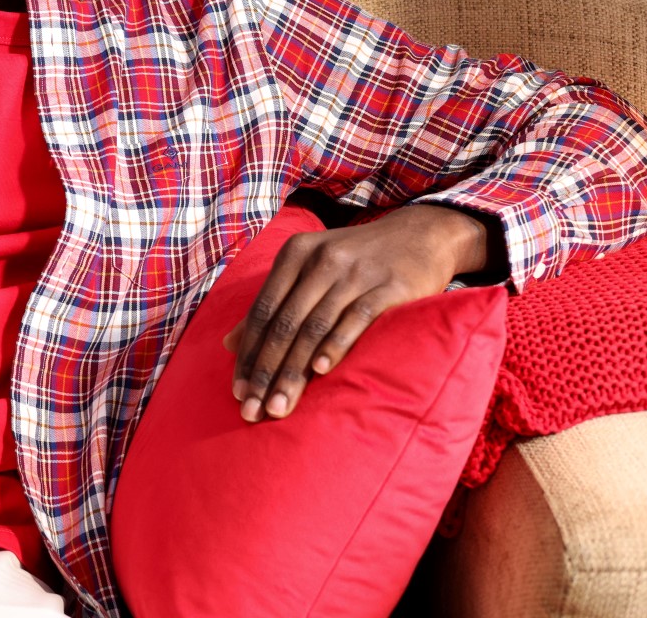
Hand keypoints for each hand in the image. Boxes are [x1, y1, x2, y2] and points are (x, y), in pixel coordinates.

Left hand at [222, 204, 487, 422]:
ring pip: (314, 327)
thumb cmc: (355, 260)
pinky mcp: (389, 286)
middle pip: (284, 323)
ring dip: (294, 372)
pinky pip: (356, 319)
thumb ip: (271, 303)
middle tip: (253, 411)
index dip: (248, 354)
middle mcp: (320, 260)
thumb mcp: (308, 270)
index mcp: (294, 254)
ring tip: (280, 408)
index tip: (238, 392)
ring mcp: (355, 272)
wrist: (418, 235)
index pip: (262, 311)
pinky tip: (320, 371)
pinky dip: (335, 345)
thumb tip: (228, 344)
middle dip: (266, 371)